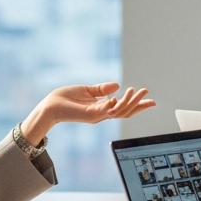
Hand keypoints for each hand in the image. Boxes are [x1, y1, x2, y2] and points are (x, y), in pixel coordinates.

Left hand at [19, 82, 155, 143]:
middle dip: (138, 104)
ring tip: (136, 91)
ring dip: (130, 102)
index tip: (150, 100)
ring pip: (119, 112)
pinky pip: (107, 110)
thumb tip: (117, 85)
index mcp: (101, 109)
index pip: (123, 108)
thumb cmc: (64, 99)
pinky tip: (120, 95)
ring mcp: (96, 115)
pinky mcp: (90, 114)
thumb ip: (102, 89)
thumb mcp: (87, 90)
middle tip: (148, 94)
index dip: (137, 105)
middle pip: (125, 112)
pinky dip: (115, 104)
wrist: (49, 106)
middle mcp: (101, 114)